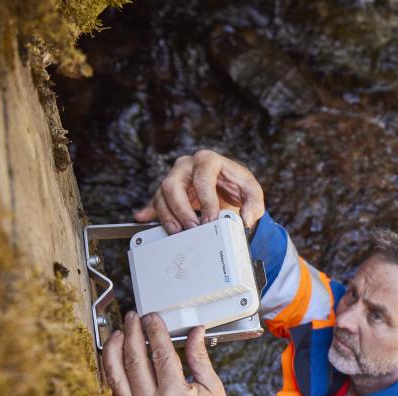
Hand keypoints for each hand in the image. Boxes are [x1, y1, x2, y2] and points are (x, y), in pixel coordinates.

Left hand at [102, 311, 243, 395]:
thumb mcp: (212, 387)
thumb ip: (199, 357)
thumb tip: (195, 332)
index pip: (160, 354)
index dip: (154, 331)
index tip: (152, 318)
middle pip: (134, 360)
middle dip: (132, 333)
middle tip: (133, 318)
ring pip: (116, 375)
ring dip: (114, 350)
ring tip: (117, 332)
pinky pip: (118, 391)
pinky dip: (114, 371)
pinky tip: (116, 357)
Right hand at [134, 149, 265, 234]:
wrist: (227, 188)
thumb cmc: (237, 186)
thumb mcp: (252, 192)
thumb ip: (254, 204)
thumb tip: (245, 219)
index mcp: (207, 160)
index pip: (203, 178)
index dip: (206, 200)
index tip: (211, 219)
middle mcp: (186, 165)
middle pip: (173, 184)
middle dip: (182, 209)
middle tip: (192, 228)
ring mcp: (174, 177)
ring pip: (161, 194)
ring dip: (168, 215)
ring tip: (177, 233)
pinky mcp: (167, 192)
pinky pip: (155, 201)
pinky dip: (150, 212)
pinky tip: (143, 219)